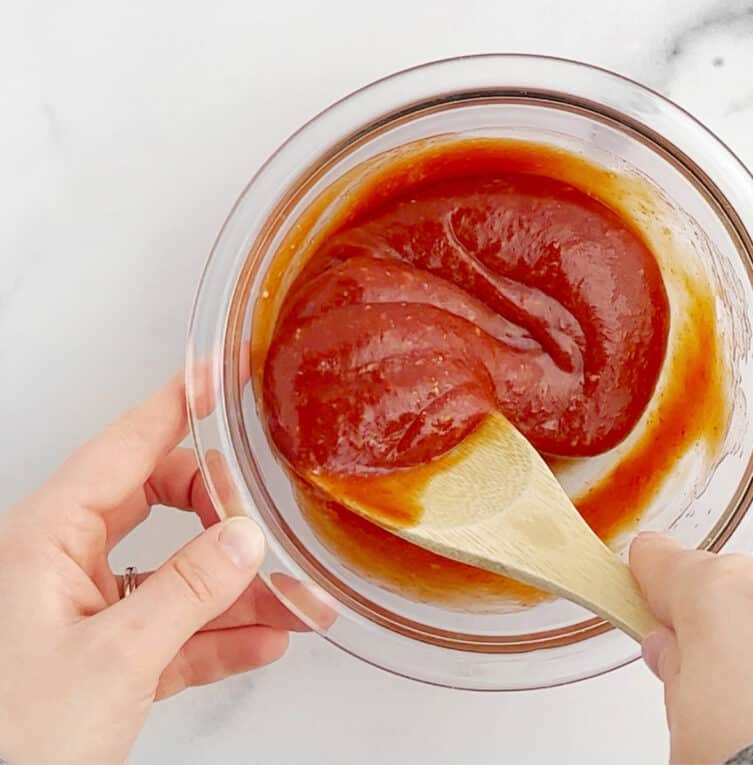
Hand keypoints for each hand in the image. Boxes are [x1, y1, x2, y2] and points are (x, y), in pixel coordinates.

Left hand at [0, 374, 311, 764]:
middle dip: (222, 516)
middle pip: (158, 504)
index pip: (124, 448)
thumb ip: (189, 590)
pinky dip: (219, 634)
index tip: (219, 377)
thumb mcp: (115, 658)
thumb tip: (244, 538)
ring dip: (238, 590)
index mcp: (43, 540)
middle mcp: (60, 564)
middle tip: (268, 526)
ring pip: (174, 574)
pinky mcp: (102, 655)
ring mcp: (82, 610)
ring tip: (298, 601)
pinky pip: (173, 627)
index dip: (177, 406)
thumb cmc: (11, 738)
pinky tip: (265, 638)